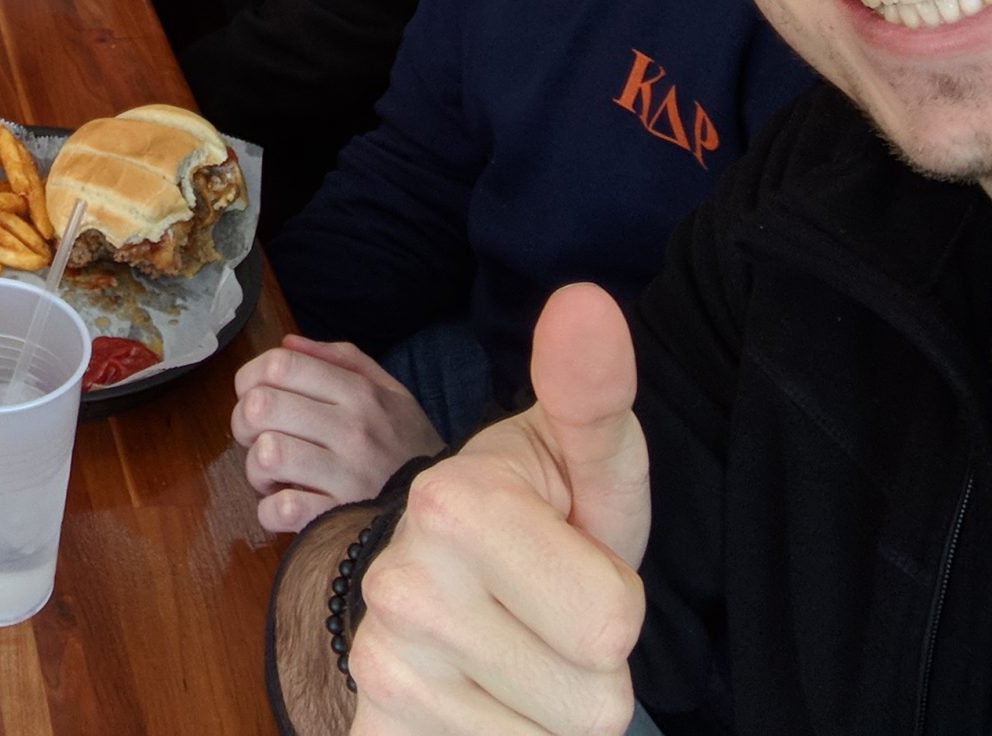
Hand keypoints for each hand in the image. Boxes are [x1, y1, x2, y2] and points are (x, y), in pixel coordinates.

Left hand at [232, 336, 444, 534]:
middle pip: (261, 407)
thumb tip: (287, 341)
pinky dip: (269, 510)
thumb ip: (340, 359)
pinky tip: (285, 504)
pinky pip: (279, 509)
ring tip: (273, 474)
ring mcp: (347, 477)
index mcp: (359, 393)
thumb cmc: (407, 445)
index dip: (250, 377)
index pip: (280, 365)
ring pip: (266, 455)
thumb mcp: (389, 391)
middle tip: (256, 437)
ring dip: (255, 469)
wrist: (448, 506)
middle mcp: (352, 430)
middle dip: (243, 422)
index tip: (253, 395)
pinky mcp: (340, 520)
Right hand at [345, 285, 647, 734]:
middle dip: (589, 668)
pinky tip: (481, 702)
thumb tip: (587, 299)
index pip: (615, 624)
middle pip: (595, 702)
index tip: (567, 559)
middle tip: (543, 613)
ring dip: (553, 713)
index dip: (613, 601)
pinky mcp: (376, 732)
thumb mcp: (584, 463)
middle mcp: (402, 584)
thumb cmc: (537, 521)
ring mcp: (382, 667)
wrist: (442, 592)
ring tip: (516, 655)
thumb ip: (594, 394)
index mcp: (455, 501)